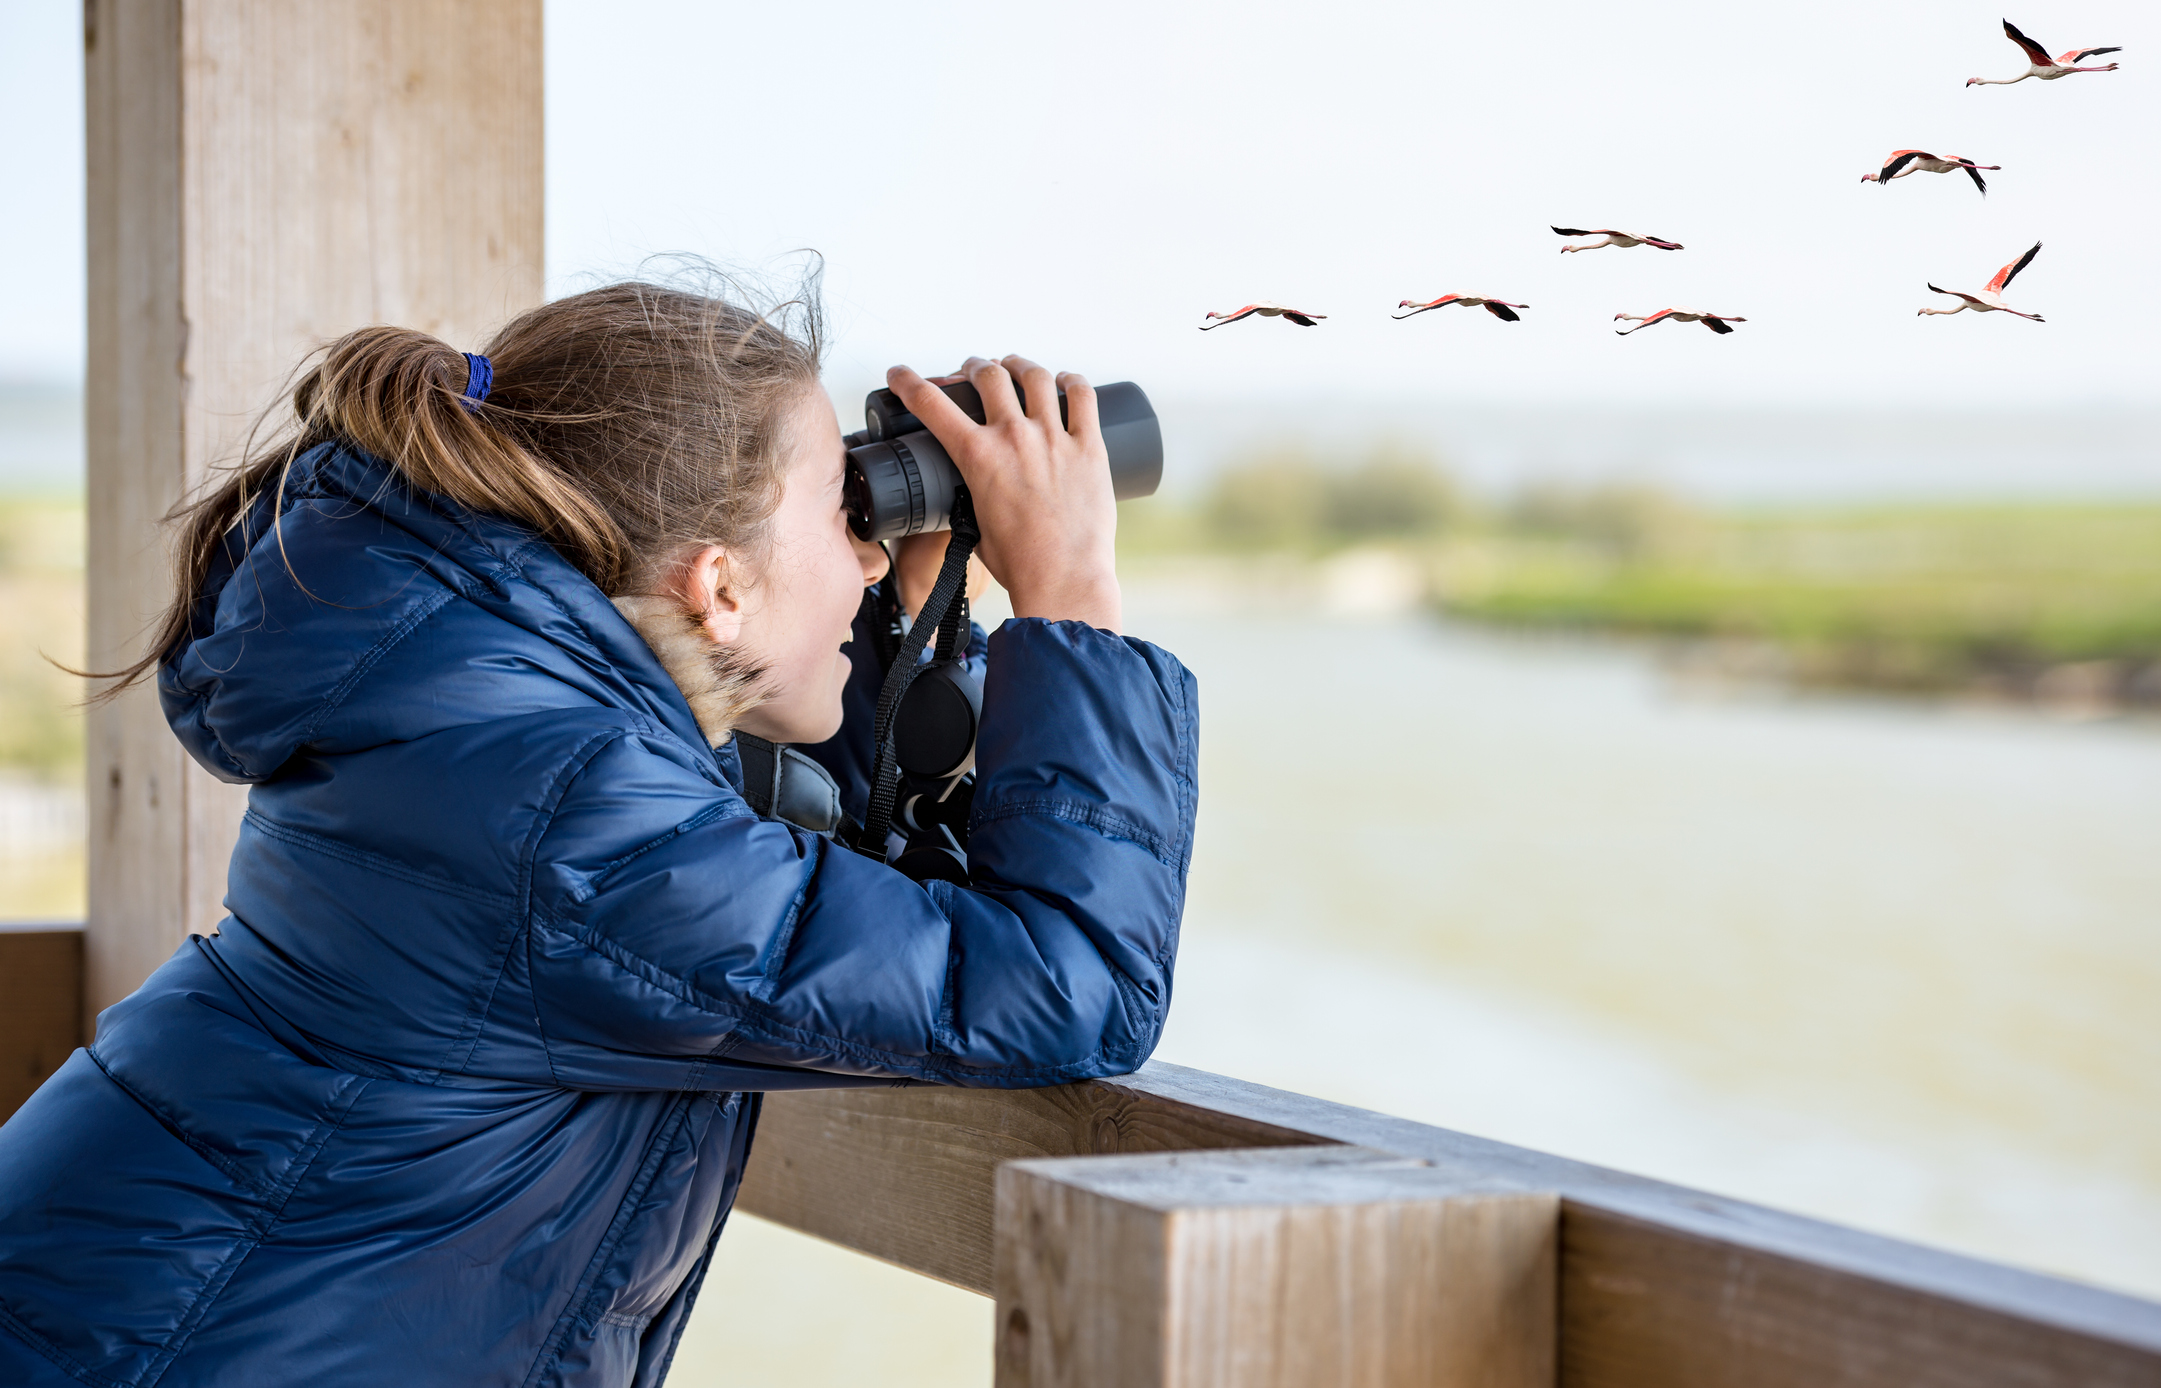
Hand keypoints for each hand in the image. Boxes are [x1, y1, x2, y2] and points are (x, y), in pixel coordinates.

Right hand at [886, 355, 1120, 632]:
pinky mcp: (1089, 448)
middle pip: (988, 376)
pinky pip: (1083, 396)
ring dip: (1019, 365)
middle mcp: (1014, 437)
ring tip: (1015, 366)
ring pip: (1035, 376)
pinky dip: (1072, 381)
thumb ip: (970, 498)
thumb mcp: (975, 523)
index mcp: (977, 456)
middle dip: (974, 368)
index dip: (907, 381)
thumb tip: (969, 491)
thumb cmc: (1019, 563)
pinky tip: (1066, 381)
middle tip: (974, 371)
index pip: (931, 403)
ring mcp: (1054, 438)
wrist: (1063, 579)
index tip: (899, 374)